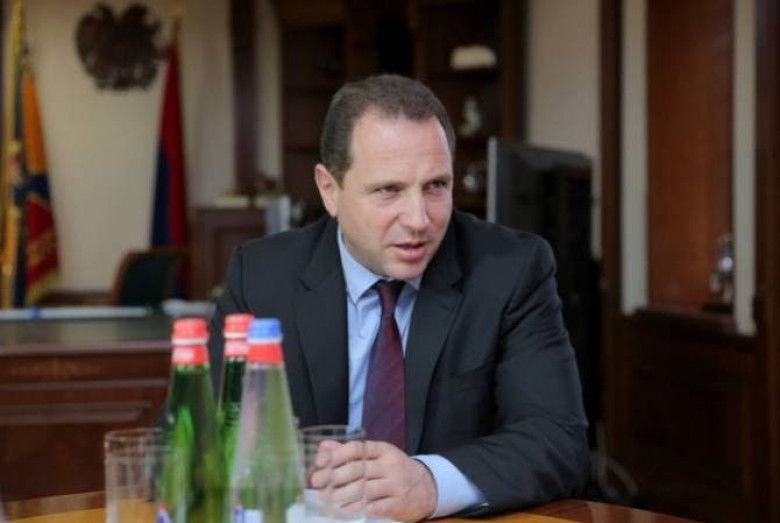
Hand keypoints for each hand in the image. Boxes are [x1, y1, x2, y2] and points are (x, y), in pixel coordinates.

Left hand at [310, 440, 436, 521]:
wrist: (426, 487)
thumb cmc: (394, 470)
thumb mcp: (377, 456)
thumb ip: (350, 452)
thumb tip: (323, 448)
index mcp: (383, 450)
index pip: (358, 448)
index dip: (337, 454)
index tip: (320, 462)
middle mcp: (390, 466)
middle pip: (360, 469)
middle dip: (335, 476)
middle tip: (317, 483)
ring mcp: (396, 485)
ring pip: (368, 489)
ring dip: (345, 494)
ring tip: (329, 498)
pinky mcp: (399, 503)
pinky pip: (378, 507)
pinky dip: (361, 509)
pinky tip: (346, 510)